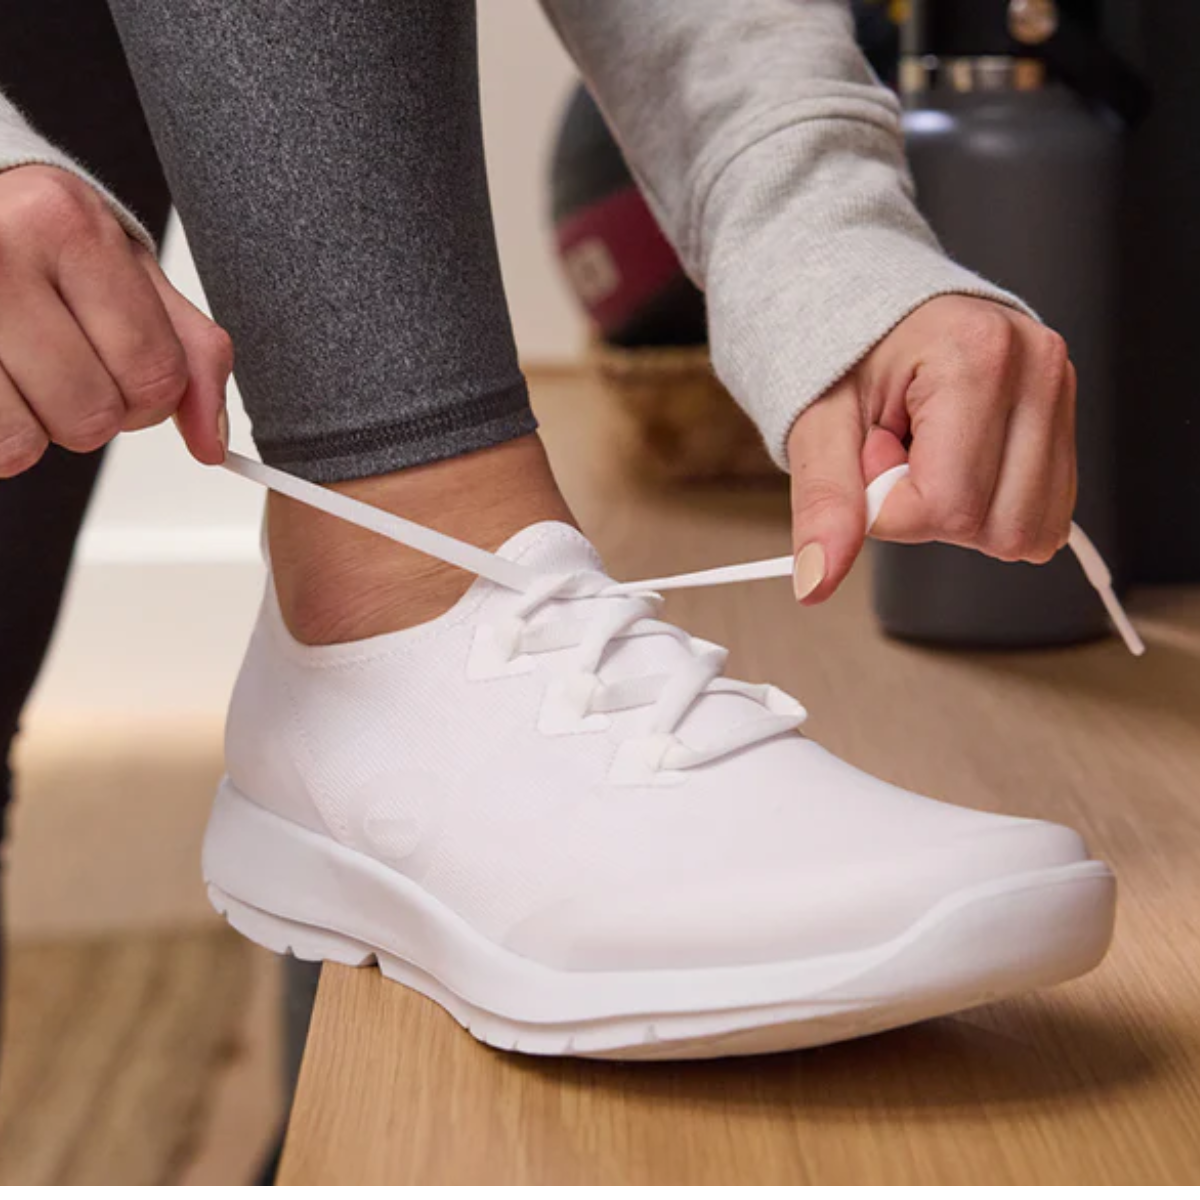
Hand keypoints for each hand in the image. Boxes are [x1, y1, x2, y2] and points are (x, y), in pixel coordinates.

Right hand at [0, 165, 231, 476]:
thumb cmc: (38, 243)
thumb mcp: (126, 274)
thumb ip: (190, 354)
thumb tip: (212, 442)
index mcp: (71, 226)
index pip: (156, 373)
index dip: (150, 397)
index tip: (121, 364)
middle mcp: (0, 254)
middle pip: (95, 415)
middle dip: (90, 410)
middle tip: (59, 360)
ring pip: (26, 440)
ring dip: (33, 425)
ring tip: (18, 368)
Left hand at [787, 295, 1075, 602]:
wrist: (877, 315)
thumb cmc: (848, 357)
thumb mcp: (817, 425)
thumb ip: (823, 503)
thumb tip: (815, 582)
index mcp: (977, 355)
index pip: (947, 505)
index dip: (891, 505)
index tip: (871, 454)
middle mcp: (1036, 369)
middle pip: (998, 527)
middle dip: (930, 510)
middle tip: (899, 450)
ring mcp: (1060, 394)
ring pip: (1027, 532)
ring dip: (961, 511)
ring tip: (927, 452)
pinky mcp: (1065, 423)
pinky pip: (1042, 516)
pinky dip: (990, 505)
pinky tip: (957, 458)